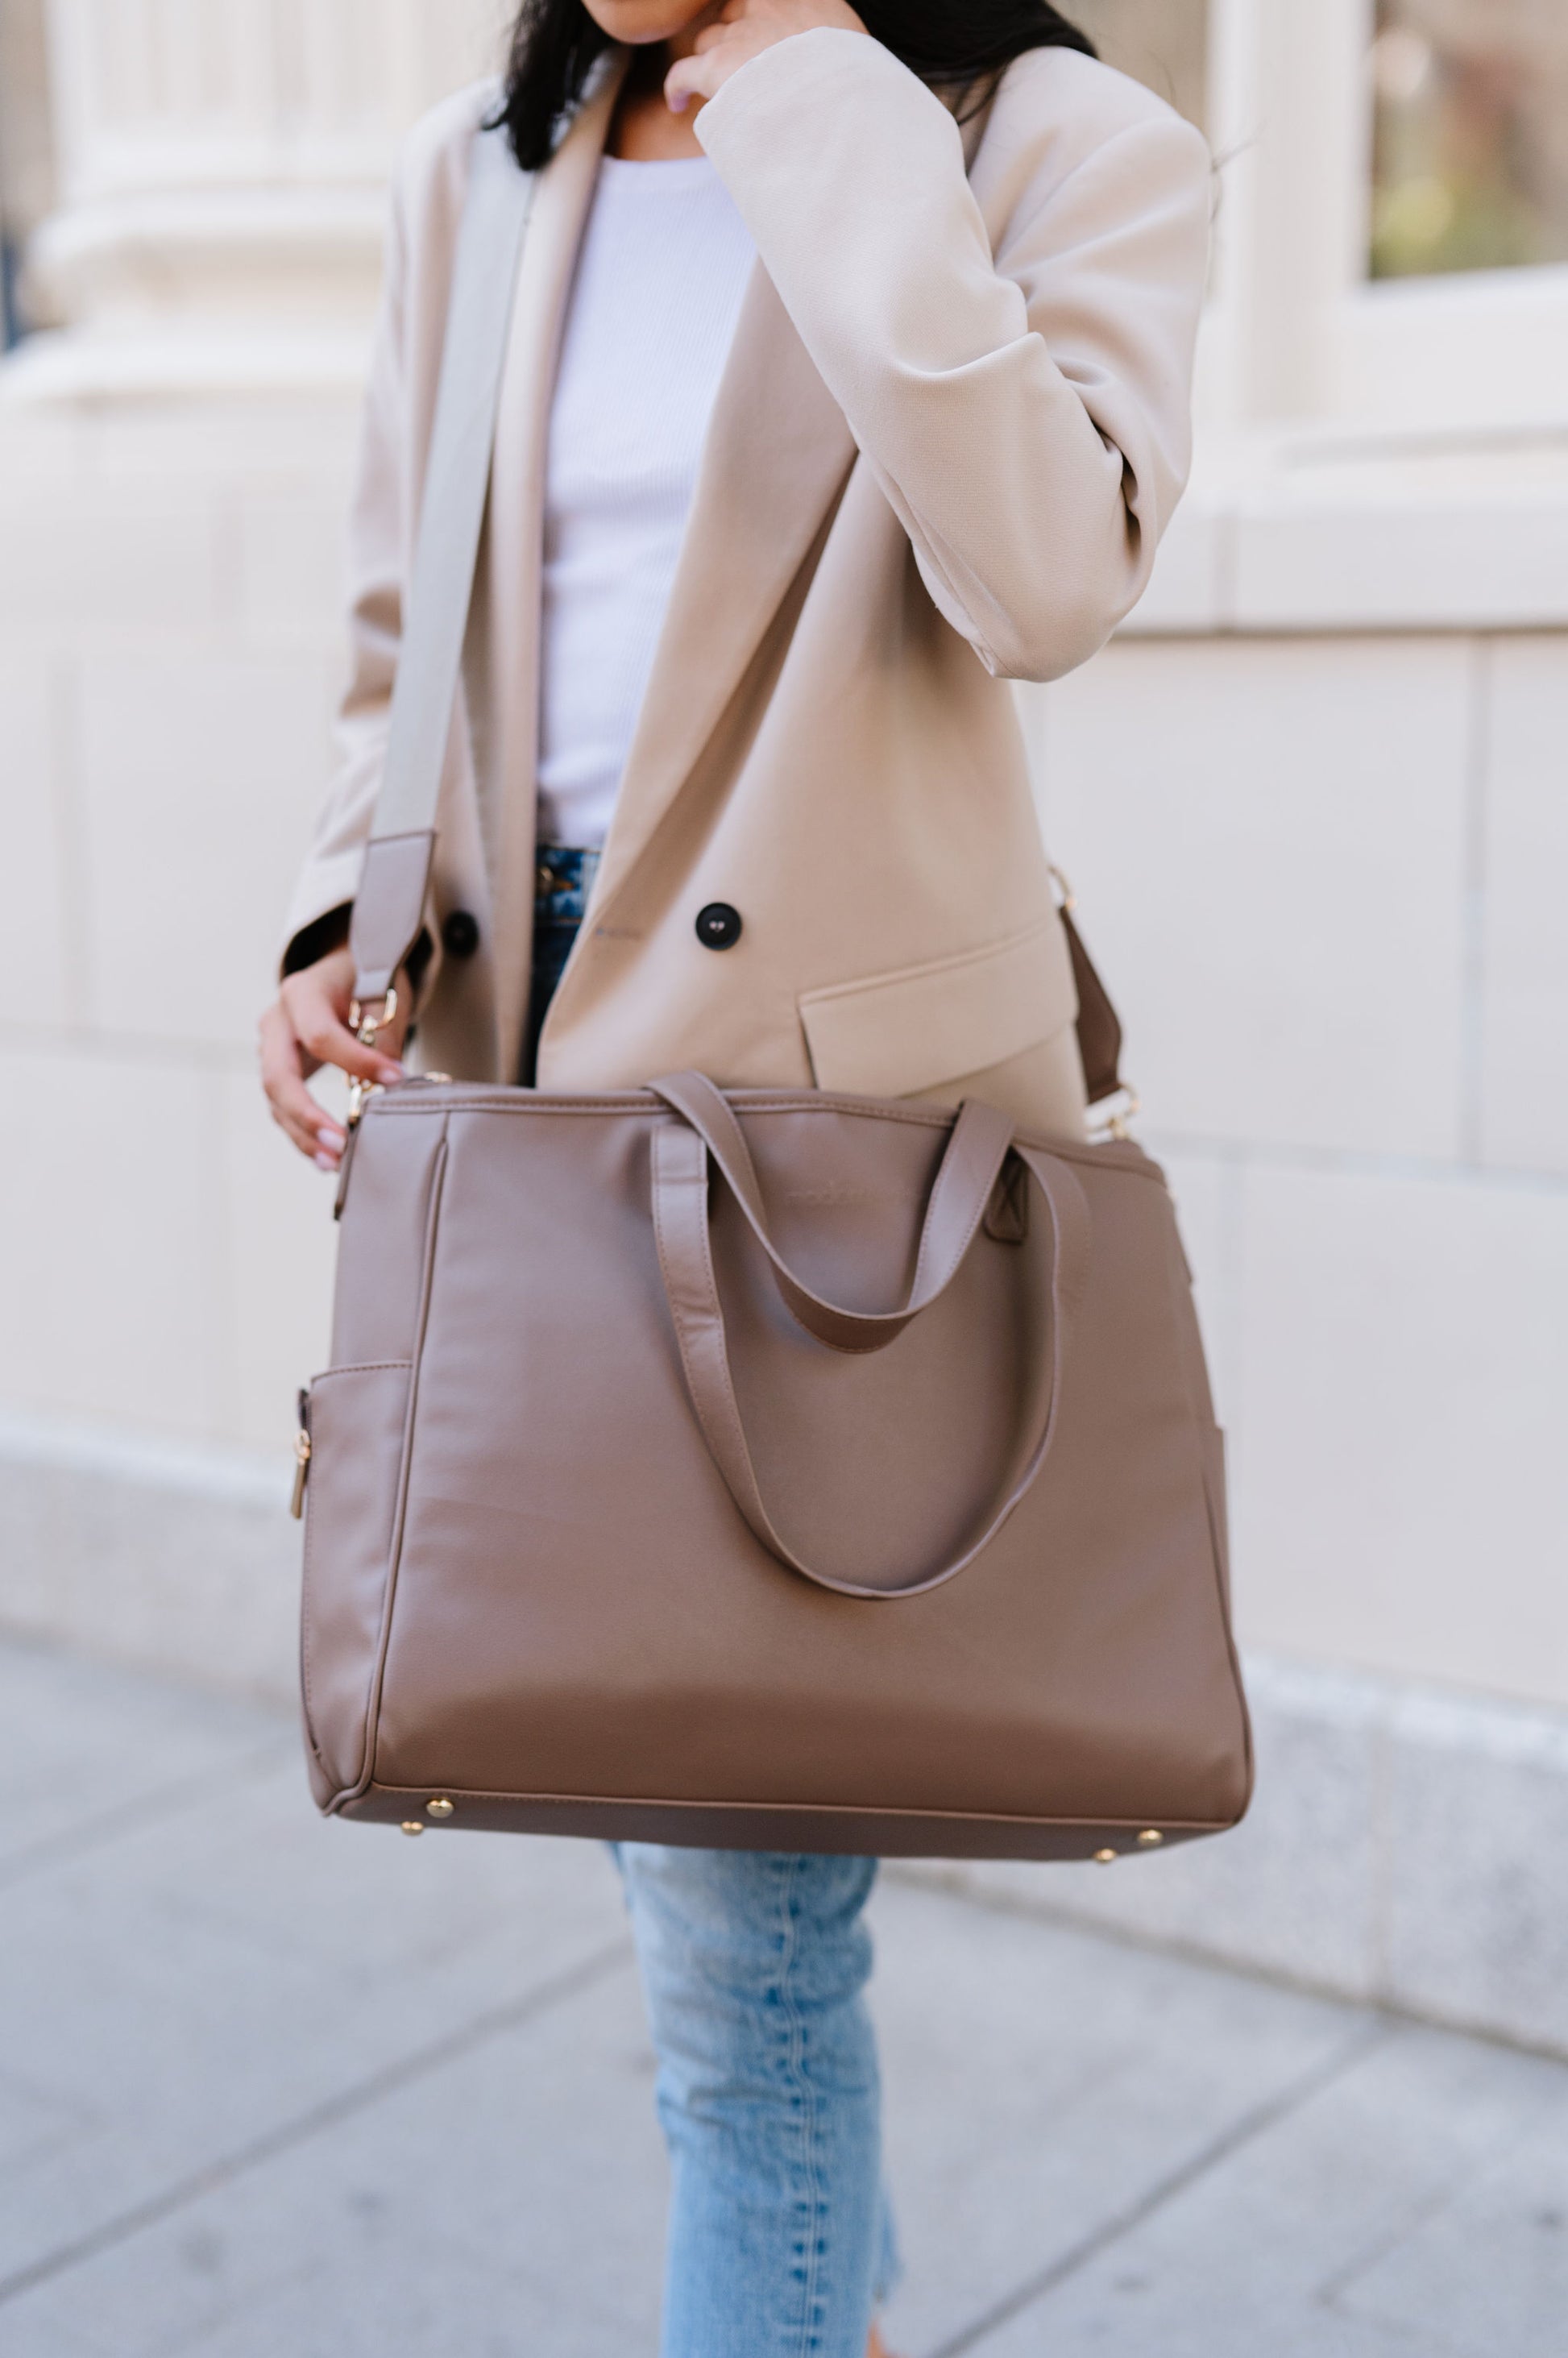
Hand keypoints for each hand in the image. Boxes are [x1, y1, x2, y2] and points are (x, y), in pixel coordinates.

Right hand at [259, 944, 409, 1170]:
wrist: (343, 972)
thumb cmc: (367, 980)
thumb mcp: (384, 995)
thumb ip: (383, 1036)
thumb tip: (388, 1087)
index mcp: (302, 993)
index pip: (320, 1035)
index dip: (356, 1061)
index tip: (396, 1080)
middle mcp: (277, 1021)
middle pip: (278, 1076)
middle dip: (307, 1116)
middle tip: (340, 1145)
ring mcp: (271, 1048)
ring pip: (276, 1100)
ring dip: (303, 1135)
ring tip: (335, 1163)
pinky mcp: (279, 1071)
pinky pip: (283, 1108)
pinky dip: (303, 1134)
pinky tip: (326, 1158)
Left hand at [665, 0, 865, 114]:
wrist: (835, 104)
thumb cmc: (855, 82)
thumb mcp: (852, 37)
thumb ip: (831, 27)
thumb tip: (830, 39)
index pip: (764, 1)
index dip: (755, 15)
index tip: (765, 31)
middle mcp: (764, 5)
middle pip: (734, 14)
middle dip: (736, 36)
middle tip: (748, 68)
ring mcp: (738, 35)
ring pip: (710, 41)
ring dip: (715, 61)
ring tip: (724, 91)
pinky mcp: (715, 68)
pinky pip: (682, 72)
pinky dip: (677, 87)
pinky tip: (677, 103)